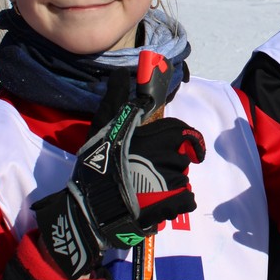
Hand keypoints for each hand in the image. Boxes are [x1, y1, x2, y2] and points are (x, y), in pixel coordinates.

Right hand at [33, 71, 203, 278]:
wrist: (93, 205)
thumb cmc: (98, 163)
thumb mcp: (103, 127)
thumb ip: (117, 100)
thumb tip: (121, 73)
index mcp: (159, 137)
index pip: (184, 132)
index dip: (185, 138)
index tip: (182, 144)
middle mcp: (170, 157)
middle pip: (181, 157)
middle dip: (170, 162)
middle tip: (148, 169)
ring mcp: (173, 183)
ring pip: (182, 178)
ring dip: (170, 182)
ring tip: (148, 188)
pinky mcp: (172, 205)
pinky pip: (187, 199)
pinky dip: (178, 201)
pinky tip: (161, 202)